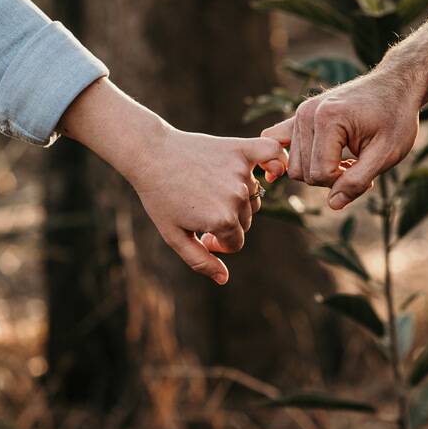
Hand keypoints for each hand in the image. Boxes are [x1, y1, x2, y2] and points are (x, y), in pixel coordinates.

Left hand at [125, 127, 286, 284]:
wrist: (150, 155)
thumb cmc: (159, 197)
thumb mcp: (174, 236)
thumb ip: (200, 260)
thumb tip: (224, 278)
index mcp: (222, 220)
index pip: (236, 242)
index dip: (217, 242)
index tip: (199, 233)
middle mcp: (237, 196)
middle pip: (246, 221)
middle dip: (227, 221)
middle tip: (201, 211)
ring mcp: (240, 172)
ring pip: (253, 197)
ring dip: (239, 199)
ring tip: (210, 191)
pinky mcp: (240, 149)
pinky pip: (271, 152)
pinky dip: (277, 161)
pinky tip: (272, 172)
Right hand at [262, 69, 421, 209]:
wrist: (395, 86)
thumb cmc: (395, 117)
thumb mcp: (387, 154)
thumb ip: (358, 181)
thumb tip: (333, 205)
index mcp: (328, 119)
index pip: (320, 174)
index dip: (344, 182)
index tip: (368, 171)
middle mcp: (306, 113)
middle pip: (303, 172)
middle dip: (331, 179)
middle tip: (359, 166)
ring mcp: (300, 113)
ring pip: (293, 165)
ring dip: (319, 170)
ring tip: (348, 159)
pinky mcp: (300, 115)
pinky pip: (276, 140)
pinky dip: (283, 157)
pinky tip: (295, 166)